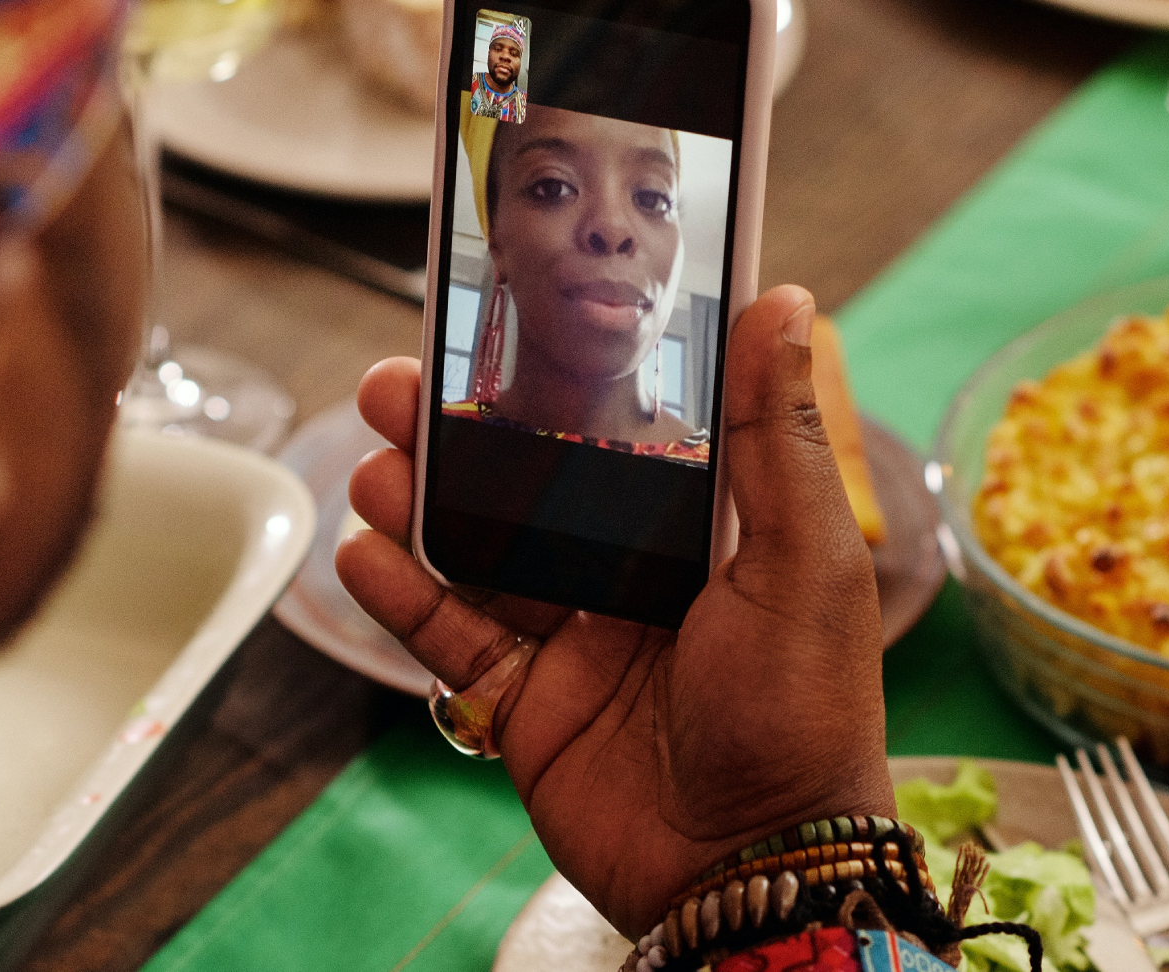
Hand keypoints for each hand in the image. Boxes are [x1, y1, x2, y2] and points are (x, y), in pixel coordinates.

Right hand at [336, 285, 894, 937]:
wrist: (754, 867)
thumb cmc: (804, 711)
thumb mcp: (804, 557)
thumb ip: (777, 433)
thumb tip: (785, 300)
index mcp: (704, 531)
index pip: (619, 432)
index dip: (559, 380)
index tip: (505, 323)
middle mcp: (634, 574)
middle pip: (530, 483)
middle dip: (462, 435)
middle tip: (400, 384)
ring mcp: (576, 639)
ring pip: (480, 552)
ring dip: (420, 504)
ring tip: (374, 461)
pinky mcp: (530, 705)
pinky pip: (454, 640)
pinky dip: (405, 598)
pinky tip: (364, 552)